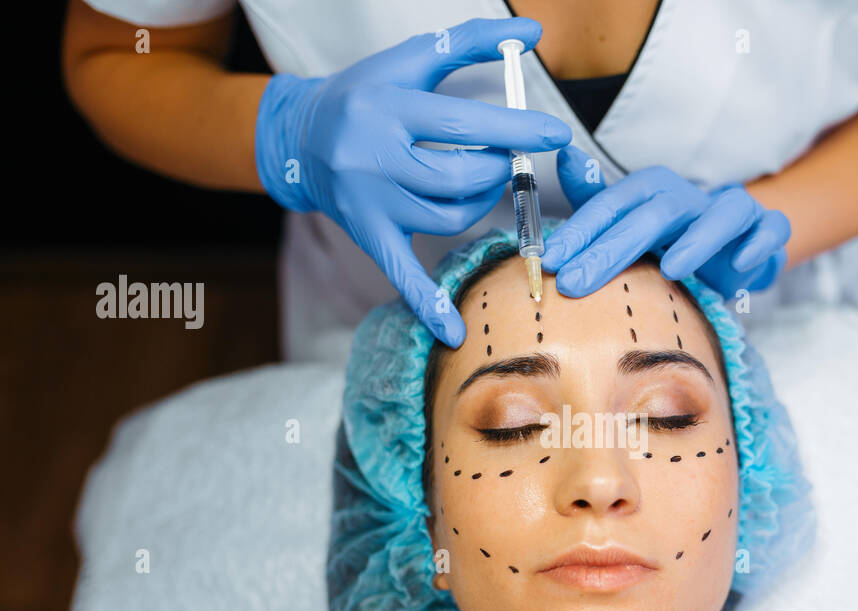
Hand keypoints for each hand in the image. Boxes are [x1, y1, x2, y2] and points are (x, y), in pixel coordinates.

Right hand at [254, 17, 571, 345]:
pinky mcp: (368, 234)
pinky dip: (428, 304)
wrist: (301, 134)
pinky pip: (401, 274)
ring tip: (480, 183)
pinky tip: (455, 332)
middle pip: (457, 177)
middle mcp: (373, 156)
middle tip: (506, 160)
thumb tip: (531, 32)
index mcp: (386, 108)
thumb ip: (471, 42)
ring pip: (446, 217)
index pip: (462, 125)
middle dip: (496, 170)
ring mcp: (370, 201)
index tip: (556, 134)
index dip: (514, 131)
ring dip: (479, 203)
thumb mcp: (411, 60)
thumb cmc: (367, 92)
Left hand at [540, 145, 789, 299]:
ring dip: (699, 239)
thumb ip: (595, 199)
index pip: (613, 204)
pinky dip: (759, 244)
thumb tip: (564, 156)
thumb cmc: (673, 239)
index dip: (580, 230)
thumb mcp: (630, 224)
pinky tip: (740, 267)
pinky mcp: (765, 230)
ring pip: (723, 214)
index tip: (550, 261)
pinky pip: (769, 230)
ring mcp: (732, 212)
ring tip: (672, 269)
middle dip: (615, 248)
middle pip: (656, 213)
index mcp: (653, 192)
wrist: (735, 249)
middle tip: (577, 282)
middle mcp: (690, 196)